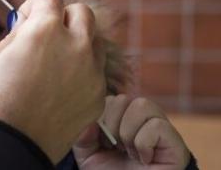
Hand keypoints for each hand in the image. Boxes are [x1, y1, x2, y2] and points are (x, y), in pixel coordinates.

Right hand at [0, 0, 106, 162]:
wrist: (10, 141)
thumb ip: (18, 34)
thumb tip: (28, 26)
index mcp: (45, 30)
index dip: (34, 6)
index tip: (26, 19)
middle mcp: (76, 45)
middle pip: (82, 13)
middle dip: (63, 18)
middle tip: (47, 35)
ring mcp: (92, 71)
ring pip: (95, 41)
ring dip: (78, 42)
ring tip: (56, 60)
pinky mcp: (98, 95)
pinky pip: (96, 72)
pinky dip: (82, 72)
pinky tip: (60, 86)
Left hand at [73, 95, 189, 168]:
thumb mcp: (88, 156)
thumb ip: (82, 135)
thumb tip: (89, 120)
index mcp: (122, 118)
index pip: (108, 99)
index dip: (100, 120)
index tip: (103, 143)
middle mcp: (143, 119)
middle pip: (122, 98)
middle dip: (112, 126)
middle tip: (117, 148)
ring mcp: (161, 128)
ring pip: (142, 105)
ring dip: (128, 133)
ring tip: (130, 153)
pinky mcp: (175, 141)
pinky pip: (157, 125)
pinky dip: (143, 144)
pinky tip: (145, 159)